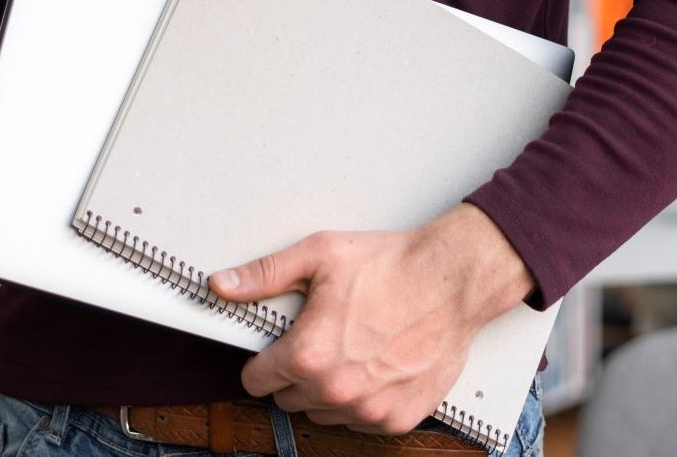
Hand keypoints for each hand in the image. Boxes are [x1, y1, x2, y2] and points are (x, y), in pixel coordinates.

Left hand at [212, 205, 532, 432]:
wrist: (453, 279)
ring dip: (330, 390)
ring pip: (323, 414)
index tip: (280, 346)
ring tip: (354, 350)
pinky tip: (376, 367)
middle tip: (325, 338)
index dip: (264, 359)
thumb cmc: (394, 266)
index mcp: (307, 355)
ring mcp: (367, 409)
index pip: (256, 380)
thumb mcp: (321, 255)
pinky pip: (361, 421)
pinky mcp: (396, 418)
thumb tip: (223, 285)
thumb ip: (265, 275)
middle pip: (288, 399)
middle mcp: (334, 390)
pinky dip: (364, 400)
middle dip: (298, 372)